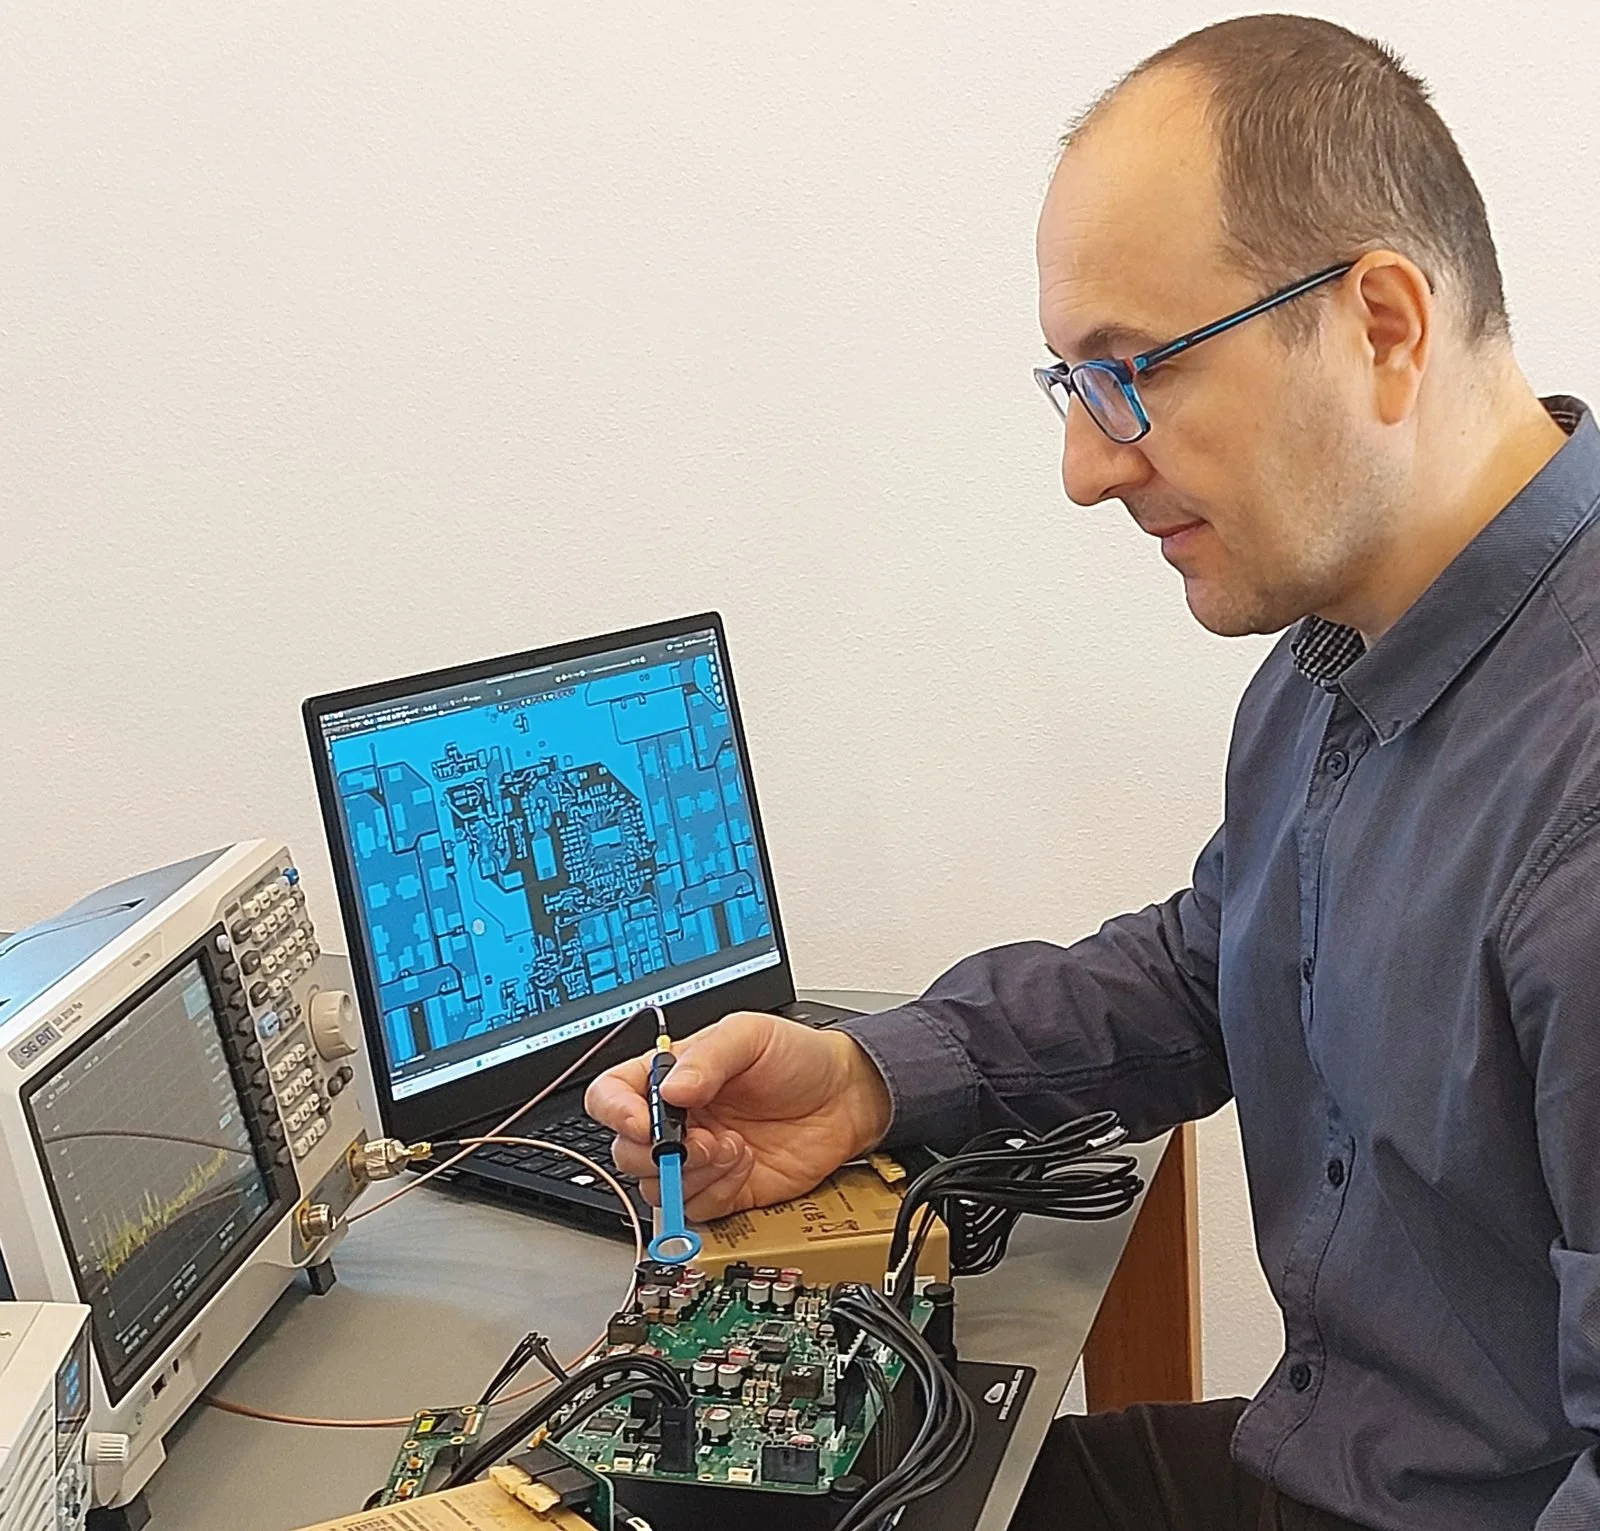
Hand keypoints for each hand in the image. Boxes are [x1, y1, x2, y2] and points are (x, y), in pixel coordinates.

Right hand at [584, 1011, 892, 1220]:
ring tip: (734, 1149)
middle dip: (661, 1153)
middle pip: (625, 1152)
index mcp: (671, 1076)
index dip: (616, 1113)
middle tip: (704, 1139)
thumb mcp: (752, 1036)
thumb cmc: (799, 1058)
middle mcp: (677, 1120)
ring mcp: (697, 1159)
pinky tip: (746, 1166)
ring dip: (694, 1174)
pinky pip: (696, 1210)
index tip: (642, 1123)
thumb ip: (709, 1058)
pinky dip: (718, 1193)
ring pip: (656, 1188)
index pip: (612, 1095)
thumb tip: (672, 1089)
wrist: (846, 1099)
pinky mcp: (722, 1191)